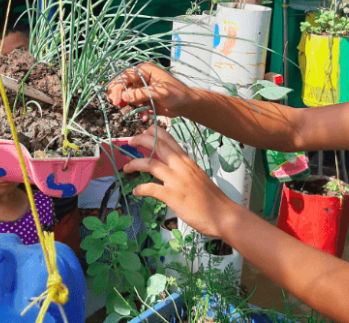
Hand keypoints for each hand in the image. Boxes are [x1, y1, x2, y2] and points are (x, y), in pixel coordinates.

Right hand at [106, 63, 194, 119]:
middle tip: (118, 105)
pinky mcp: (144, 99)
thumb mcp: (159, 93)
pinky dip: (138, 111)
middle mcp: (141, 78)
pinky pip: (135, 105)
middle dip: (120, 96)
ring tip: (140, 113)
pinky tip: (145, 116)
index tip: (116, 99)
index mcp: (145, 70)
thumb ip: (141, 94)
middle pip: (123, 86)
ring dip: (131, 106)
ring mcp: (142, 88)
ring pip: (128, 97)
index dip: (118, 87)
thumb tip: (123, 96)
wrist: (186, 105)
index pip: (126, 76)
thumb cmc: (177, 94)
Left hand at [122, 125, 237, 237]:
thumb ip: (184, 170)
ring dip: (134, 163)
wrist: (223, 215)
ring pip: (150, 164)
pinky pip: (150, 188)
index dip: (154, 133)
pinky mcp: (172, 196)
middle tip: (130, 142)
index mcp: (187, 161)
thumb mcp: (198, 177)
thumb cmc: (212, 199)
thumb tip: (171, 169)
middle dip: (140, 140)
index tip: (144, 133)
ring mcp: (176, 180)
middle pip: (157, 145)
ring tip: (126, 167)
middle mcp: (181, 166)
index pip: (168, 139)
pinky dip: (140, 189)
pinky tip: (136, 191)